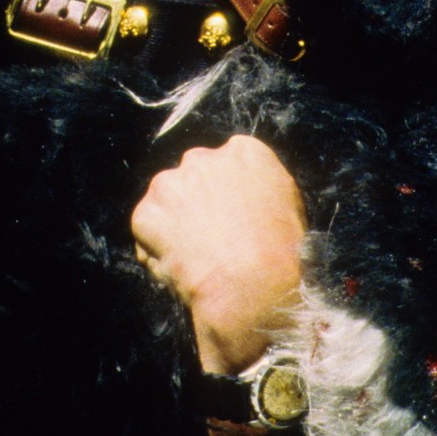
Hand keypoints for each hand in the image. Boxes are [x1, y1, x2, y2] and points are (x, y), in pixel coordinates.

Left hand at [131, 136, 307, 375]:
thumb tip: (248, 198)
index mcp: (244, 152)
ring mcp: (170, 183)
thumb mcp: (290, 207)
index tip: (231, 214)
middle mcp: (203, 158)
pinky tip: (182, 267)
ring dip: (175, 222)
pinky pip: (148, 229)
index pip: (229, 162)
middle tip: (211, 237)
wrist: (252, 284)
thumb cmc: (281, 252)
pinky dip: (157, 247)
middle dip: (198, 201)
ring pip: (167, 200)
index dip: (228, 192)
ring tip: (197, 257)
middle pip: (194, 176)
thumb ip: (263, 189)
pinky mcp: (147, 212)